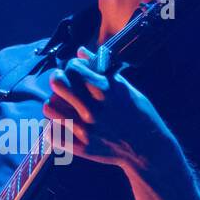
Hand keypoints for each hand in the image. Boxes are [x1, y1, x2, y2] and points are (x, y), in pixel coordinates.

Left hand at [42, 47, 173, 172]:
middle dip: (58, 80)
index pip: (73, 68)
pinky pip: (52, 135)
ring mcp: (86, 130)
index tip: (76, 71)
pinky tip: (62, 125)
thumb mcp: (124, 87)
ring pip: (50, 108)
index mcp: (106, 91)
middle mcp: (93, 109)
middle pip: (58, 83)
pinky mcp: (82, 148)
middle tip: (63, 85)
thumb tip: (80, 51)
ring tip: (62, 105)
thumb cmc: (139, 114)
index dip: (72, 66)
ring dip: (54, 104)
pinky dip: (54, 128)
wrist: (149, 148)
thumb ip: (100, 69)